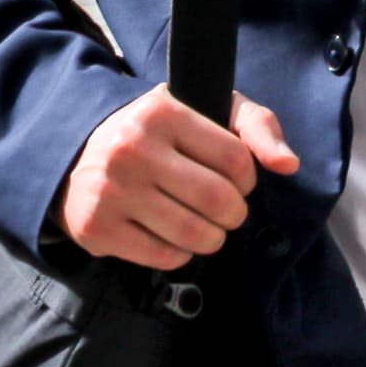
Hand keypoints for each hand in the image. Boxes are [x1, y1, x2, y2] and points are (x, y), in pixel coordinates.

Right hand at [58, 86, 299, 269]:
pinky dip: (181, 254)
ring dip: (213, 238)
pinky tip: (173, 236)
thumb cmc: (157, 134)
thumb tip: (289, 164)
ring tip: (206, 227)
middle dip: (235, 214)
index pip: (236, 159)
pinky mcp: (98, 228)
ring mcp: (112, 190)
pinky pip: (164, 256)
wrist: (76, 156)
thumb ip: (257, 125)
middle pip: (218, 199)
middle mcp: (133, 148)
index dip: (247, 178)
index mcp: (163, 112)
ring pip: (194, 233)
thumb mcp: (206, 110)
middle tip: (227, 211)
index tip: (235, 179)